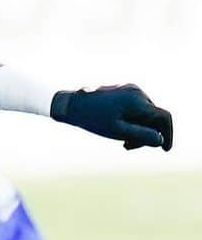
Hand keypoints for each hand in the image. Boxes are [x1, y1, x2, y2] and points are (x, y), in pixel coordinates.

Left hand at [51, 85, 172, 150]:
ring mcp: (132, 90)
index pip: (164, 117)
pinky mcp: (125, 91)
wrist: (71, 104)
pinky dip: (131, 121)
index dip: (167, 134)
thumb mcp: (117, 131)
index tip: (165, 149)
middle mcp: (138, 92)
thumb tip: (160, 141)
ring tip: (120, 140)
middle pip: (153, 117)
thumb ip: (140, 135)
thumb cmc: (92, 119)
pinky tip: (118, 129)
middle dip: (144, 134)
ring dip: (137, 129)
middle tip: (126, 147)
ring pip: (144, 114)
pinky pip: (136, 108)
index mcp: (138, 101)